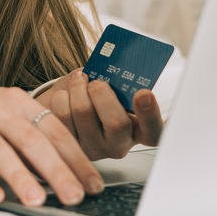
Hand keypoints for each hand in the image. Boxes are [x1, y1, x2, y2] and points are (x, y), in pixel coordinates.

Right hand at [0, 78, 104, 207]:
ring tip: (38, 200)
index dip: (77, 158)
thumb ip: (33, 138)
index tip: (93, 184)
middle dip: (57, 171)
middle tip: (75, 196)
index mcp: (19, 102)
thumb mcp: (8, 114)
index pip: (55, 131)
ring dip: (21, 178)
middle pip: (32, 141)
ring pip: (1, 152)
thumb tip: (68, 176)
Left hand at [35, 69, 164, 160]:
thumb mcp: (114, 90)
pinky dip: (62, 96)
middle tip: (96, 82)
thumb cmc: (96, 97)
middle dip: (103, 94)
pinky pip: (62, 113)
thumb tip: (112, 67)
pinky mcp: (66, 144)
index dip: (150, 115)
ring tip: (79, 80)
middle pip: (116, 123)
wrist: (67, 108)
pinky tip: (65, 94)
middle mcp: (117, 145)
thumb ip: (119, 83)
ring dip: (78, 88)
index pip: (154, 131)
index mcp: (138, 131)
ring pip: (83, 112)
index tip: (144, 93)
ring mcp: (92, 148)